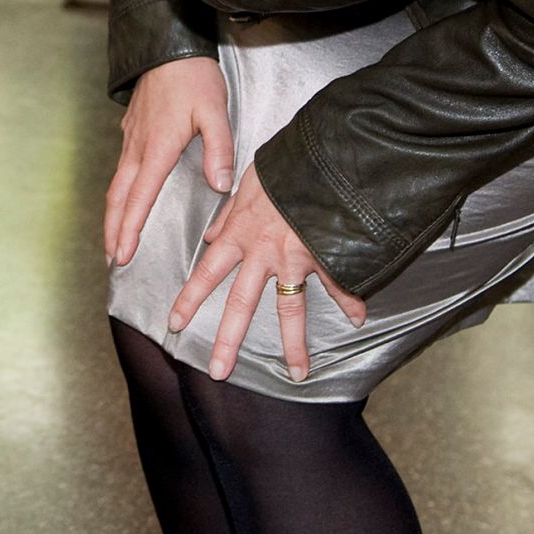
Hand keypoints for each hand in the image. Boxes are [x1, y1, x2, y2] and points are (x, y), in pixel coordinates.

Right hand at [107, 56, 233, 266]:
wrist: (168, 47)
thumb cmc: (193, 77)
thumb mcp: (215, 111)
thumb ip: (218, 149)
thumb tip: (219, 184)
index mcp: (157, 148)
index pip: (139, 198)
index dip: (130, 228)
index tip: (123, 253)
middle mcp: (138, 147)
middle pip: (118, 197)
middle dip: (113, 230)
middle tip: (111, 257)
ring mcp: (131, 138)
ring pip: (117, 184)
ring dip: (113, 214)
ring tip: (113, 236)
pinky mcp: (132, 130)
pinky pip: (122, 168)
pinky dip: (119, 192)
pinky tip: (124, 198)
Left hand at [167, 165, 366, 381]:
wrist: (319, 160)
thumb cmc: (280, 168)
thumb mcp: (244, 185)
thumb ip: (227, 214)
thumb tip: (211, 234)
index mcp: (238, 235)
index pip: (206, 273)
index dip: (189, 299)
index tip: (174, 324)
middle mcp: (263, 254)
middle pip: (241, 304)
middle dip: (228, 340)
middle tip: (218, 371)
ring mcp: (296, 260)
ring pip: (291, 310)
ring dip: (294, 345)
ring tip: (297, 373)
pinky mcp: (325, 256)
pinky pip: (339, 285)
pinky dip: (351, 301)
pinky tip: (359, 320)